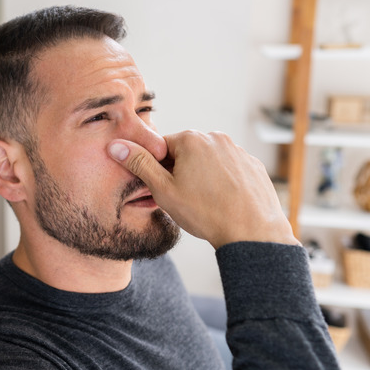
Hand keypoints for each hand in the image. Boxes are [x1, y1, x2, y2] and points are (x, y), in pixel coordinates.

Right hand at [108, 130, 298, 248]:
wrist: (252, 232)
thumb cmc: (206, 213)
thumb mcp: (163, 190)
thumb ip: (139, 164)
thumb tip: (116, 146)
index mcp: (191, 139)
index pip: (161, 148)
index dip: (157, 170)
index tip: (164, 190)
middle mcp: (216, 138)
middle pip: (186, 153)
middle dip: (180, 172)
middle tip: (184, 200)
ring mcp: (238, 150)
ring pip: (208, 162)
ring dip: (202, 177)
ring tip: (205, 204)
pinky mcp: (253, 165)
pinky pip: (229, 170)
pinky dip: (223, 183)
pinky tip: (223, 203)